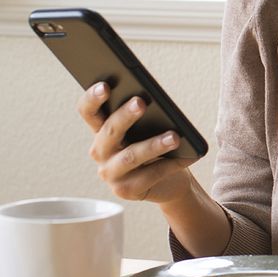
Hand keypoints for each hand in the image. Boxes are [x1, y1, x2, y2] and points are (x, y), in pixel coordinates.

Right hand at [77, 82, 196, 203]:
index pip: (89, 112)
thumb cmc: (158, 148)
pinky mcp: (126, 191)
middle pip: (109, 132)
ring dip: (154, 145)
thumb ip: (145, 116)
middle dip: (125, 116)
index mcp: (102, 131)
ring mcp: (111, 174)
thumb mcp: (149, 129)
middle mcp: (101, 152)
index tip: (105, 85)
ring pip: (130, 156)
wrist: (170, 182)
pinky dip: (172, 164)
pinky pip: (151, 174)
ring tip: (175, 136)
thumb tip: (150, 100)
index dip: (92, 99)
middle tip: (141, 102)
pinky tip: (189, 156)